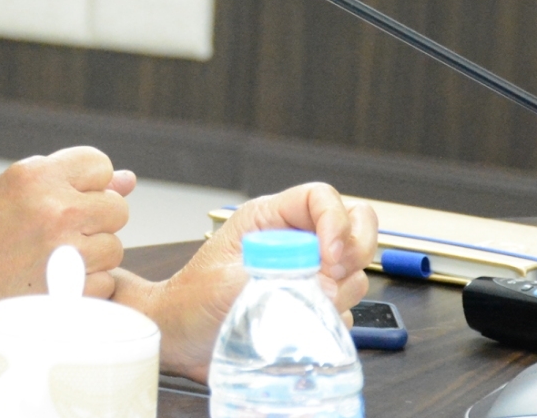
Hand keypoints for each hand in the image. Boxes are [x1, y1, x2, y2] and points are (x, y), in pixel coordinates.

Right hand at [0, 147, 138, 325]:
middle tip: (63, 231)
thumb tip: (128, 179)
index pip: (100, 165)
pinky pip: (106, 282)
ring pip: (115, 247)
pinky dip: (87, 285)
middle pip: (117, 208)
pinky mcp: (67, 289)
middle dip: (96, 219)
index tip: (72, 198)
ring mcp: (63, 251)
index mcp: (38, 175)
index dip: (90, 183)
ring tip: (55, 256)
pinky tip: (55, 279)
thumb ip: (71, 180)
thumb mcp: (16, 188)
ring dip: (93, 254)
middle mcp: (55, 208)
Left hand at [127, 183, 376, 381]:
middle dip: (355, 250)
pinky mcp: (312, 305)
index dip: (335, 221)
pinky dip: (335, 318)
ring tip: (303, 307)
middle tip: (334, 277)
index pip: (320, 198)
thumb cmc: (192, 301)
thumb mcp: (225, 284)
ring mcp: (307, 273)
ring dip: (342, 290)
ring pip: (355, 271)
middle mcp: (294, 241)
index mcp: (269, 219)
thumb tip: (327, 285)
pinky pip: (346, 308)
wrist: (180, 338)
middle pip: (354, 225)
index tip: (330, 257)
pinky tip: (303, 326)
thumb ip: (276, 280)